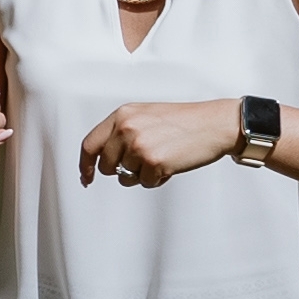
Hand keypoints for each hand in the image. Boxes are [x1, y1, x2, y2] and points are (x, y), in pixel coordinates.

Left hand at [77, 95, 245, 188]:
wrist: (213, 123)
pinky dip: (158, 179)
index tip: (86, 177)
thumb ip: (122, 132)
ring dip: (142, 175)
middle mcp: (126, 129)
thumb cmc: (183, 121)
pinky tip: (171, 163)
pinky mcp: (153, 162)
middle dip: (122, 171)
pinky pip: (145, 183)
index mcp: (122, 115)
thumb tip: (103, 159)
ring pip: (125, 178)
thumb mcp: (145, 116)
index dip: (85, 165)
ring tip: (162, 157)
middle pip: (106, 166)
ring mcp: (138, 146)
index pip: (90, 144)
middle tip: (144, 162)